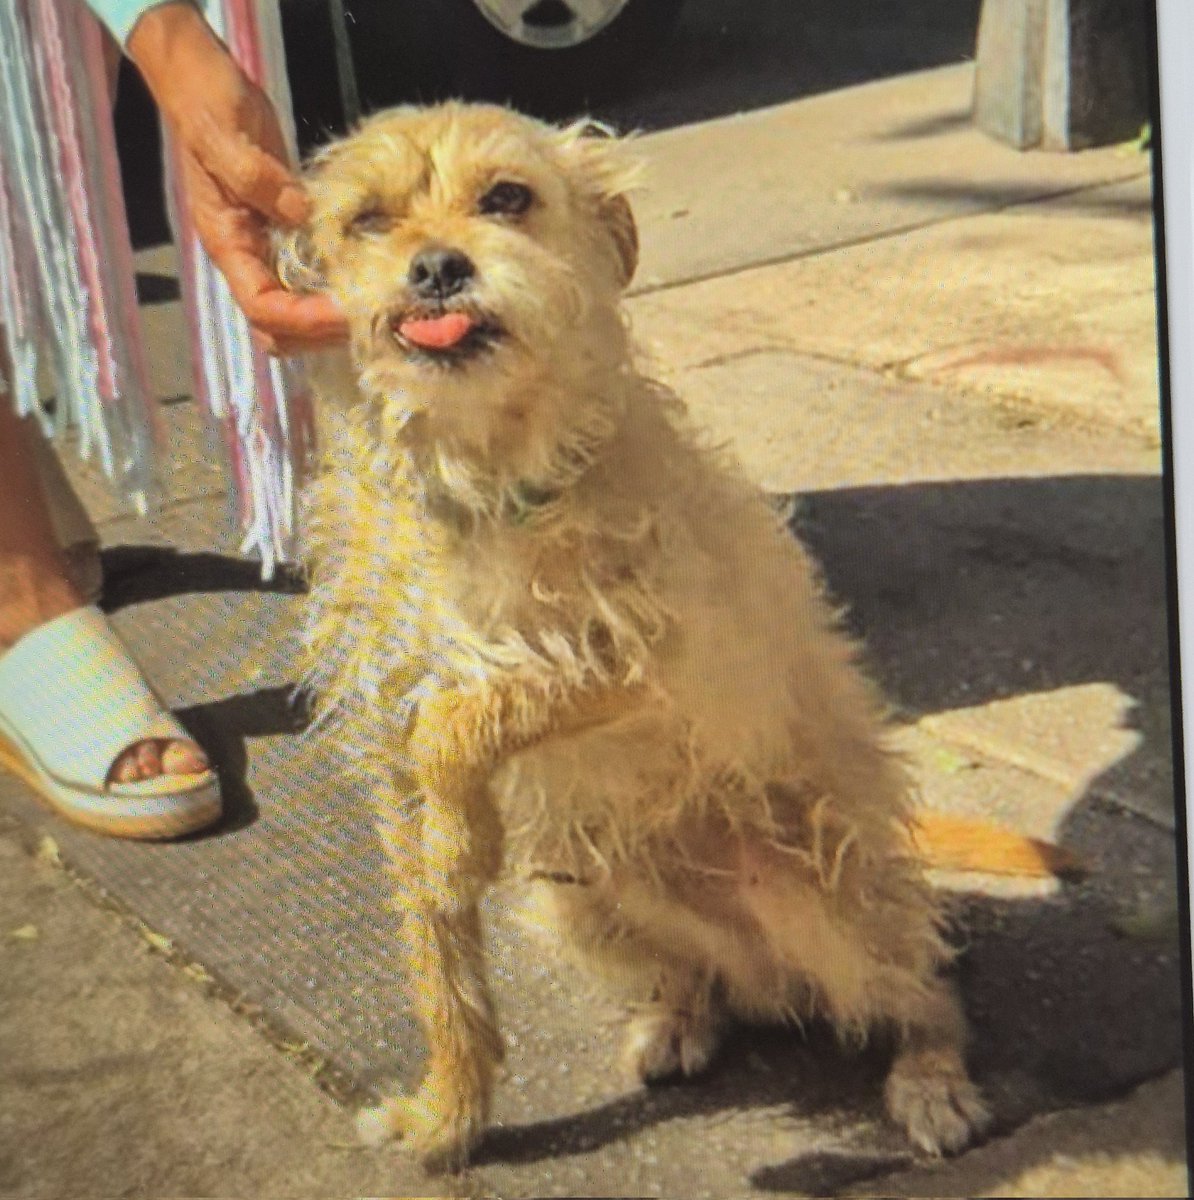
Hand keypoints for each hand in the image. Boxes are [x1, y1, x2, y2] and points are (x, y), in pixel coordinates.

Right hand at [126, 2, 346, 353]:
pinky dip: (332, 293)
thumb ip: (258, 178)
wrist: (200, 77)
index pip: (263, 308)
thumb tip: (300, 214)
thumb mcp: (225, 133)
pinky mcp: (282, 233)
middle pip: (277, 329)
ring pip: (292, 315)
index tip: (347, 312)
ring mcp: (262, 247)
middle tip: (369, 321)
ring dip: (327, 325)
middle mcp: (244, 255)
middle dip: (319, 335)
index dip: (305, 320)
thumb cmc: (206, 101)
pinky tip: (365, 283)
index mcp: (226, 241)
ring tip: (371, 312)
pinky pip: (306, 281)